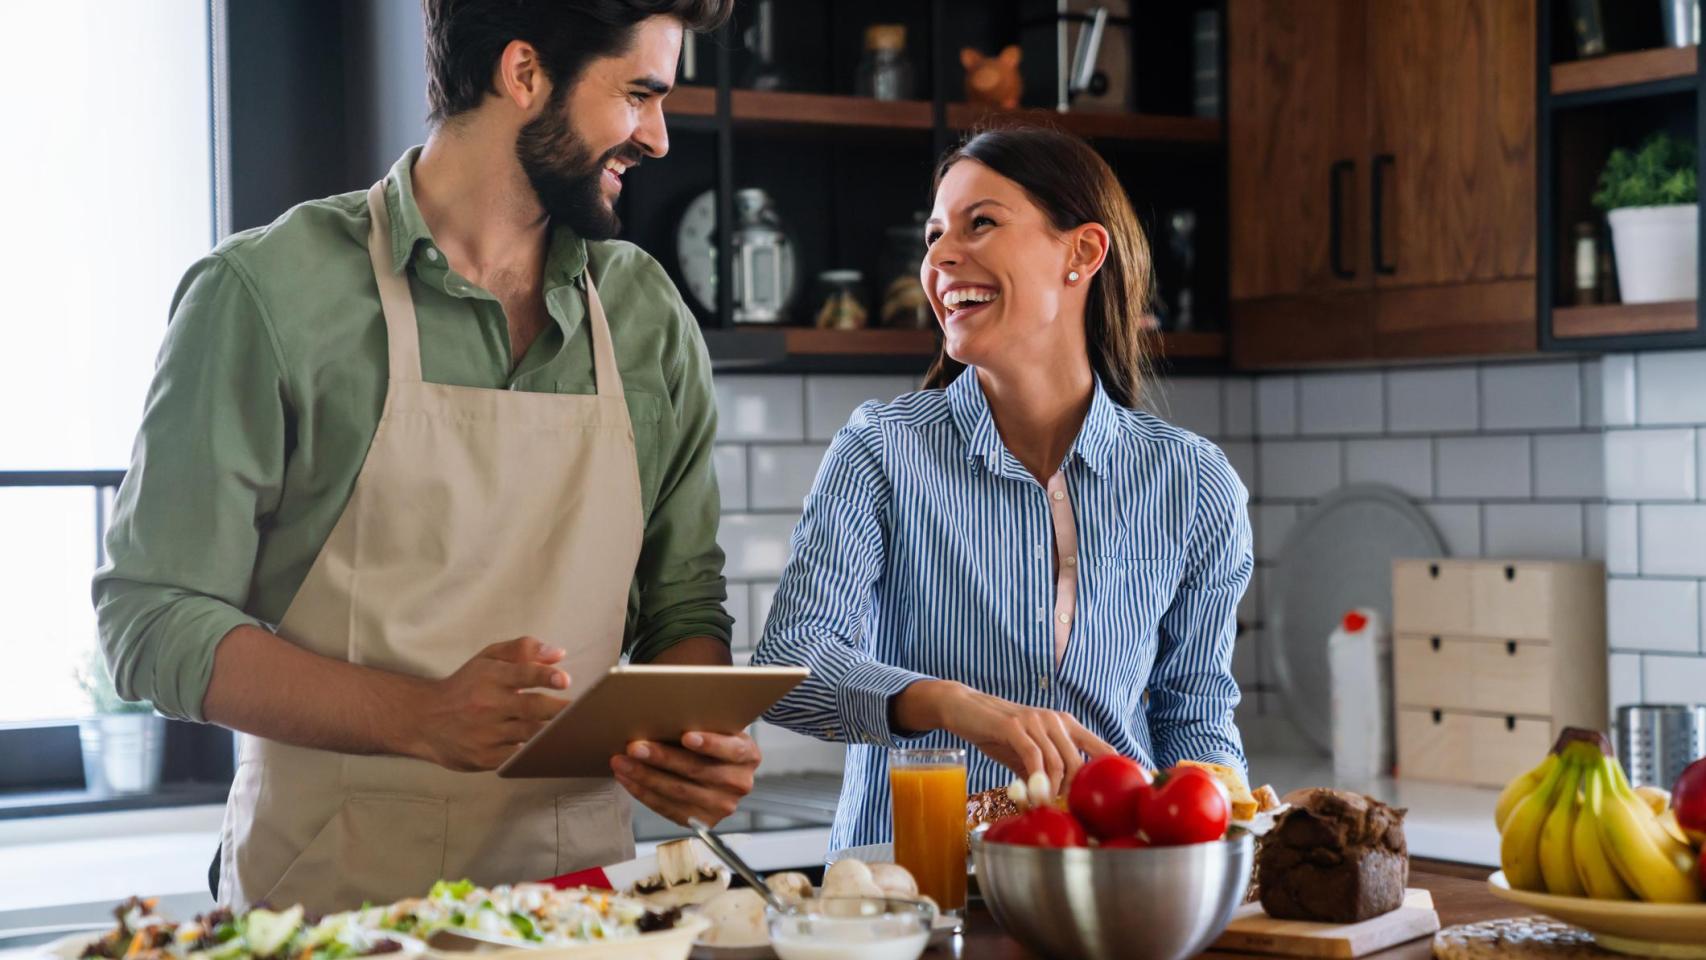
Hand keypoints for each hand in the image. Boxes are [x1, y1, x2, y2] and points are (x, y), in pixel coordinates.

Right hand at [411, 636, 569, 771]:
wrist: (424, 719)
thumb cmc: (465, 685)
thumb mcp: (487, 658)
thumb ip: (522, 649)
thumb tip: (559, 654)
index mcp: (490, 676)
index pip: (522, 673)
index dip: (545, 675)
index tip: (564, 680)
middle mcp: (487, 705)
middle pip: (531, 708)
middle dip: (560, 710)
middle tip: (585, 711)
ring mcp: (485, 733)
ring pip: (529, 734)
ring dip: (555, 733)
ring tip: (577, 730)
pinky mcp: (484, 757)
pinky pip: (518, 757)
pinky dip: (537, 753)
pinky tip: (555, 748)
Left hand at [611, 731, 760, 826]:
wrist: (722, 772)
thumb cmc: (714, 741)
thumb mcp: (720, 729)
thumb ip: (705, 723)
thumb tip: (664, 713)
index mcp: (748, 756)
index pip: (731, 749)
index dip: (709, 744)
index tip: (686, 736)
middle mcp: (739, 784)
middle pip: (697, 771)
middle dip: (661, 758)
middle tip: (635, 747)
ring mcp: (721, 806)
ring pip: (678, 791)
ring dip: (645, 776)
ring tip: (622, 762)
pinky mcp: (702, 821)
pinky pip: (668, 808)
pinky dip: (644, 793)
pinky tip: (628, 779)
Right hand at [898, 680, 1113, 798]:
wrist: (965, 708)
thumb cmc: (998, 733)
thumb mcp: (1027, 754)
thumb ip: (1046, 772)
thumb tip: (1059, 803)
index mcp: (1066, 725)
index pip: (1102, 749)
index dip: (1115, 772)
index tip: (1120, 797)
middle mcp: (1056, 720)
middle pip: (1082, 762)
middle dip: (1077, 792)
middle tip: (1068, 813)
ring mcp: (1037, 721)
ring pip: (1060, 762)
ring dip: (1055, 791)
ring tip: (1048, 807)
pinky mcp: (1015, 726)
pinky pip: (1035, 758)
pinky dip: (1037, 780)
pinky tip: (1033, 794)